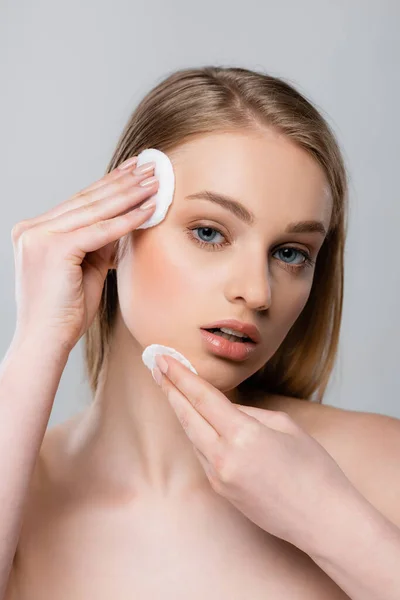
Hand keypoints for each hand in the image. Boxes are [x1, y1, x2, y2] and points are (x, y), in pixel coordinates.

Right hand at [11, 157, 157, 351]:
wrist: (45, 342)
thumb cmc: (65, 312)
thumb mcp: (85, 268)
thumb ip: (99, 244)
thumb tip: (125, 221)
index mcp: (35, 231)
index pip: (80, 203)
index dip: (110, 185)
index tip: (134, 171)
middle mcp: (32, 229)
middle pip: (88, 200)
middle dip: (123, 182)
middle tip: (150, 166)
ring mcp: (39, 236)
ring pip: (95, 210)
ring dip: (130, 194)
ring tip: (156, 180)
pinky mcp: (53, 249)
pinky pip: (100, 231)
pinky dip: (127, 220)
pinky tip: (149, 208)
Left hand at [153, 354, 356, 553]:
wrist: (323, 521)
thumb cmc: (314, 469)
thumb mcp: (285, 426)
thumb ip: (250, 414)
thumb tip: (227, 410)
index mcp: (243, 435)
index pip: (202, 398)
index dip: (180, 376)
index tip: (164, 359)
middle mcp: (223, 457)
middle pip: (187, 416)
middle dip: (170, 389)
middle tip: (156, 367)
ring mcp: (219, 477)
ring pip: (192, 436)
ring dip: (180, 410)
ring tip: (171, 389)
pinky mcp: (221, 491)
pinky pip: (202, 455)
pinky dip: (195, 433)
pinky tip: (193, 420)